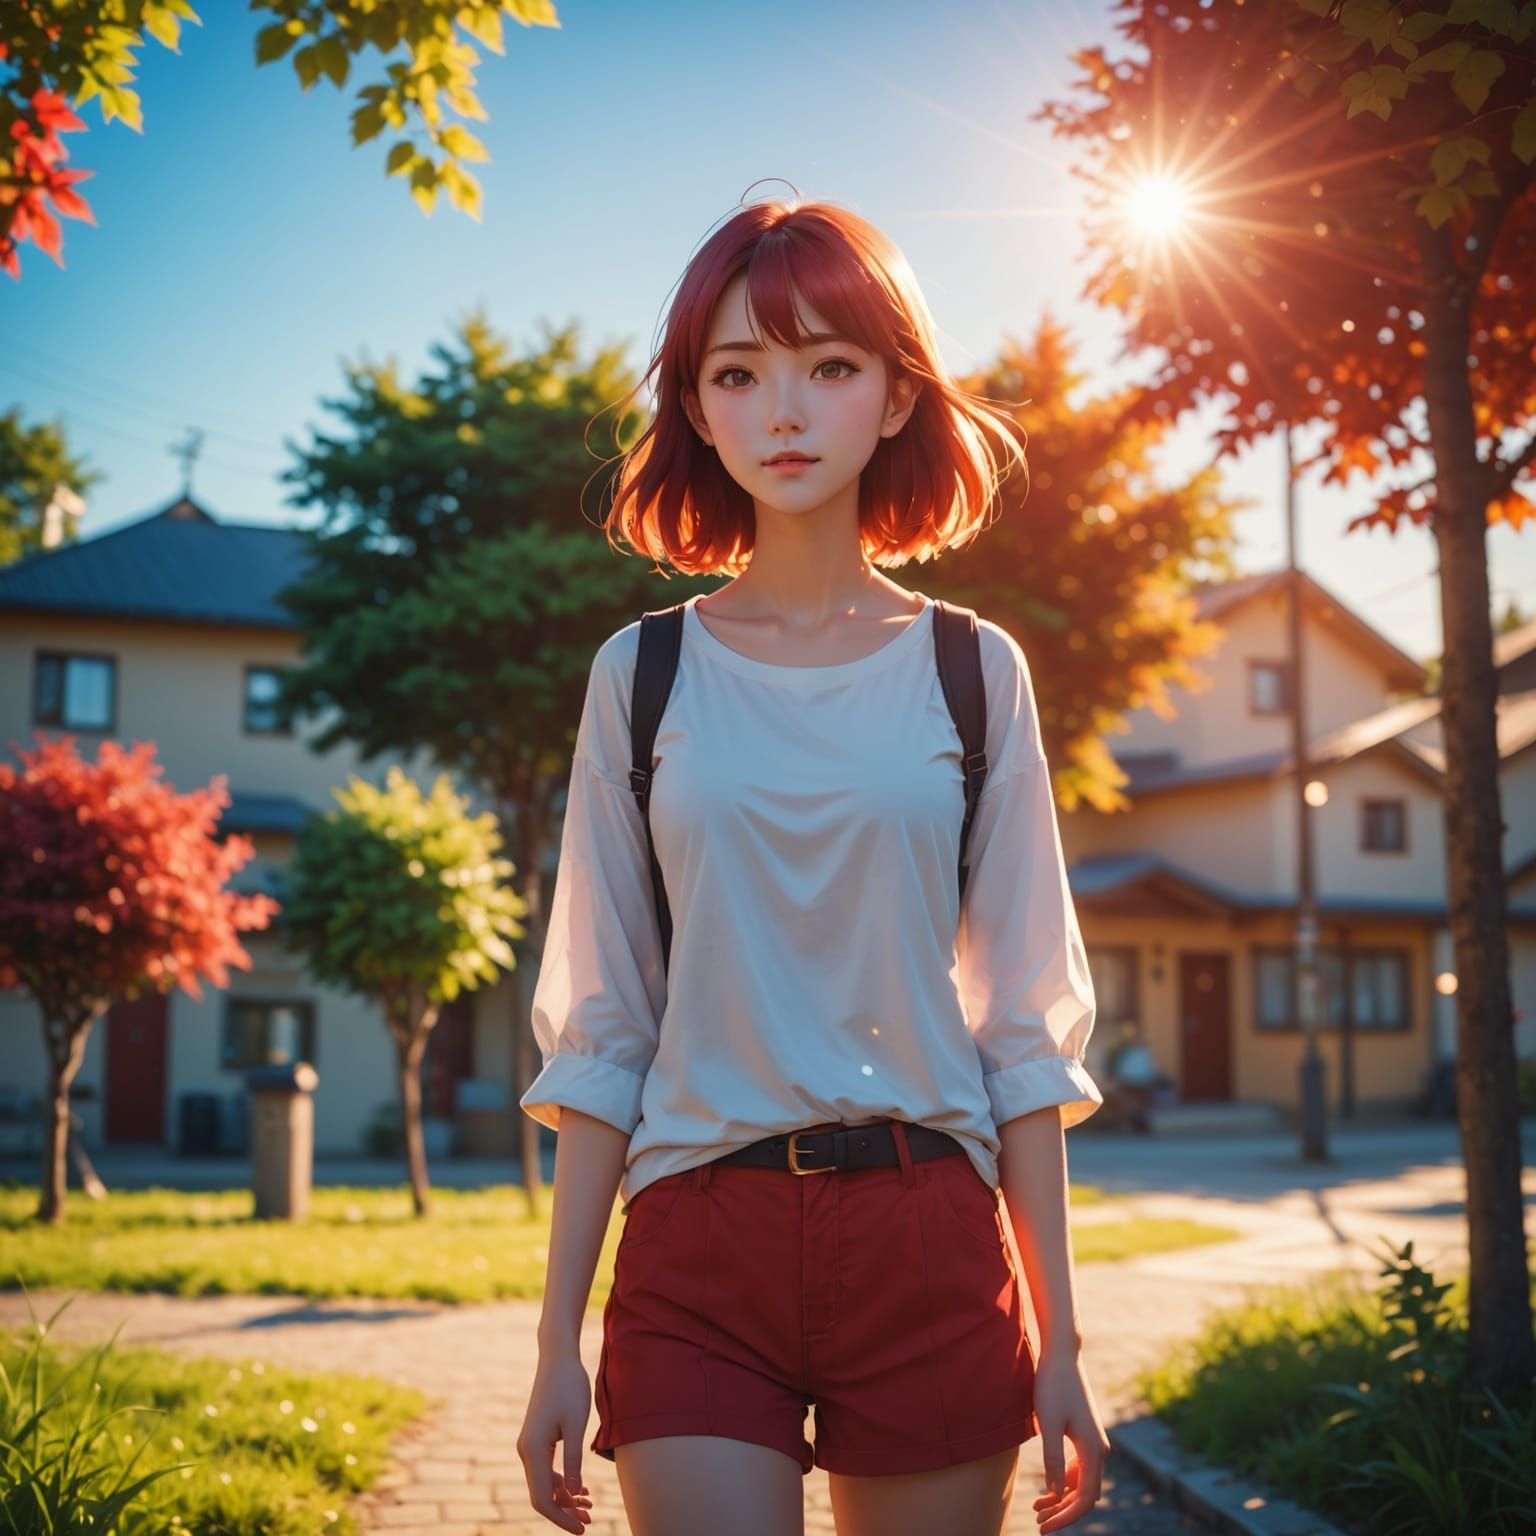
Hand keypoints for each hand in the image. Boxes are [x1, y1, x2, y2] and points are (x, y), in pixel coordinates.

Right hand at [515, 1351, 595, 1529]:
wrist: (558, 1358)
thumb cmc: (569, 1387)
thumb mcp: (576, 1424)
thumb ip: (573, 1461)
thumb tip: (571, 1495)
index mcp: (532, 1450)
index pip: (542, 1498)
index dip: (561, 1518)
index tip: (581, 1529)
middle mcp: (526, 1450)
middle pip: (542, 1494)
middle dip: (565, 1511)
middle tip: (590, 1521)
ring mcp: (530, 1444)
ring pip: (545, 1483)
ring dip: (565, 1497)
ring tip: (590, 1506)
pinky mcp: (538, 1438)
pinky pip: (547, 1469)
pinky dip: (562, 1482)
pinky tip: (581, 1488)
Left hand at [1029, 1347, 1110, 1530]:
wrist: (1062, 1356)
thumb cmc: (1053, 1386)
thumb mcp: (1048, 1424)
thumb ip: (1052, 1460)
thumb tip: (1055, 1493)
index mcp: (1094, 1450)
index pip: (1085, 1498)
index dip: (1066, 1517)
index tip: (1044, 1528)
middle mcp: (1100, 1450)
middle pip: (1085, 1494)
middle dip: (1063, 1512)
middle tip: (1038, 1523)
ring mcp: (1094, 1443)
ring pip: (1082, 1483)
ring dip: (1062, 1498)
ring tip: (1037, 1508)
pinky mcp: (1086, 1436)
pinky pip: (1079, 1469)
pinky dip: (1064, 1482)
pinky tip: (1048, 1488)